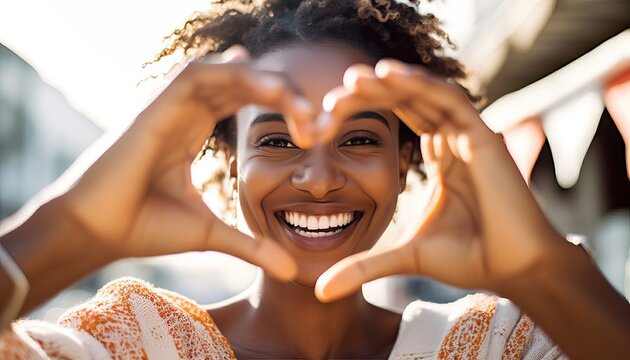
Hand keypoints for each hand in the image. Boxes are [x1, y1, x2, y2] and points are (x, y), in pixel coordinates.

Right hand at [59, 46, 314, 280]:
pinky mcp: (153, 108)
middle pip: (241, 81)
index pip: (245, 100)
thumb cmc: (144, 227)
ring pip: (221, 71)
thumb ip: (252, 246)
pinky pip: (193, 76)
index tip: (313, 134)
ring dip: (262, 79)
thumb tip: (292, 272)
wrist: (96, 232)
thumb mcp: (212, 234)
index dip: (283, 107)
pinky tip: (259, 84)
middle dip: (282, 93)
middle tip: (315, 119)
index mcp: (196, 131)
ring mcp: (168, 107)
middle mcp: (184, 113)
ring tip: (296, 101)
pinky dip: (226, 72)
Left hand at [315, 59, 566, 300]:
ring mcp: (469, 138)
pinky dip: (421, 84)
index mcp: (441, 160)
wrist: (513, 271)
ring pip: (427, 95)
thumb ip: (363, 267)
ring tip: (354, 78)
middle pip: (408, 103)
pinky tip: (387, 74)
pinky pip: (451, 100)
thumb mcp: (403, 256)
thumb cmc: (470, 259)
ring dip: (391, 82)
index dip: (367, 113)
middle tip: (333, 95)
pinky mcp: (484, 138)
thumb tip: (321, 293)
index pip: (400, 121)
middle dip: (371, 95)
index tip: (328, 120)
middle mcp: (454, 143)